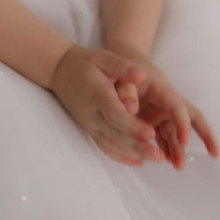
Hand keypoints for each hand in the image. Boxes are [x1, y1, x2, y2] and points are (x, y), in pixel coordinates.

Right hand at [50, 45, 165, 165]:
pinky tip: (138, 162)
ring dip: (133, 154)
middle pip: (115, 135)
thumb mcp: (104, 58)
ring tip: (155, 158)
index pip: (116, 115)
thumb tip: (142, 75)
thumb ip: (123, 67)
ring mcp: (90, 124)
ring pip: (111, 144)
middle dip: (138, 147)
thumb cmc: (85, 63)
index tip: (152, 134)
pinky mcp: (90, 129)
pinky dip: (121, 156)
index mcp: (98, 94)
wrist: (60, 71)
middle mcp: (92, 114)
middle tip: (159, 156)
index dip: (133, 126)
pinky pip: (105, 146)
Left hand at [113, 48, 219, 169]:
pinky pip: (162, 138)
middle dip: (197, 137)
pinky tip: (167, 161)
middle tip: (207, 155)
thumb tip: (130, 109)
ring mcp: (159, 114)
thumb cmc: (124, 69)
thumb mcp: (122, 75)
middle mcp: (165, 104)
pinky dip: (165, 150)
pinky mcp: (151, 123)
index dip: (183, 123)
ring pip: (174, 133)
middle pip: (188, 120)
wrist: (122, 66)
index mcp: (163, 90)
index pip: (178, 106)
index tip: (185, 140)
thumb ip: (126, 90)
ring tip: (178, 167)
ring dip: (178, 149)